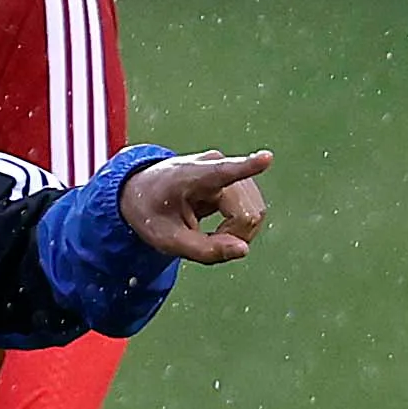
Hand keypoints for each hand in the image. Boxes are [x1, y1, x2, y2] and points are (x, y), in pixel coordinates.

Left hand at [119, 150, 271, 263]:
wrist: (140, 191)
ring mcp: (228, 168)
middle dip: (235, 236)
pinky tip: (220, 227)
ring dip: (238, 232)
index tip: (267, 158)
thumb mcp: (168, 241)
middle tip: (208, 243)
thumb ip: (204, 250)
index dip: (248, 167)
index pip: (223, 172)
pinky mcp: (237, 177)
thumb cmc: (151, 213)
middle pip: (249, 212)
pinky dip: (240, 226)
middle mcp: (215, 164)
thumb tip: (244, 250)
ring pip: (255, 211)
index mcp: (191, 176)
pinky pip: (253, 209)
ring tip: (211, 235)